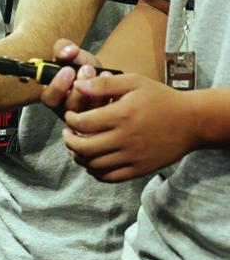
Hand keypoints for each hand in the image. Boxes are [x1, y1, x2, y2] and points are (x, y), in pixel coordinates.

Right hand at [40, 39, 106, 117]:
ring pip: (88, 111)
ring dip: (94, 91)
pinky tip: (110, 80)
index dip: (57, 86)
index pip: (49, 97)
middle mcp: (66, 109)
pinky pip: (106, 112)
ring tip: (99, 71)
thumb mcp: (71, 53)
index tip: (68, 70)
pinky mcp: (102, 118)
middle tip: (87, 68)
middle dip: (79, 88)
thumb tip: (68, 51)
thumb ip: (63, 48)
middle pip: (69, 106)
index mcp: (53, 95)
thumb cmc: (82, 65)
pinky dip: (108, 95)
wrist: (102, 74)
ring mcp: (85, 116)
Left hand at [63, 74, 198, 181]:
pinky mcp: (141, 169)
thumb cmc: (161, 98)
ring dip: (79, 157)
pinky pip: (110, 177)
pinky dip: (95, 172)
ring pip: (94, 165)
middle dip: (68, 141)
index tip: (70, 116)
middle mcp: (126, 138)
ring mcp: (133, 156)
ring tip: (77, 147)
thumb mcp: (134, 82)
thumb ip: (104, 84)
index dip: (70, 120)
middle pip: (83, 148)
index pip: (82, 123)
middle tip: (68, 133)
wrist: (192, 121)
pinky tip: (93, 161)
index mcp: (122, 115)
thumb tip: (77, 85)